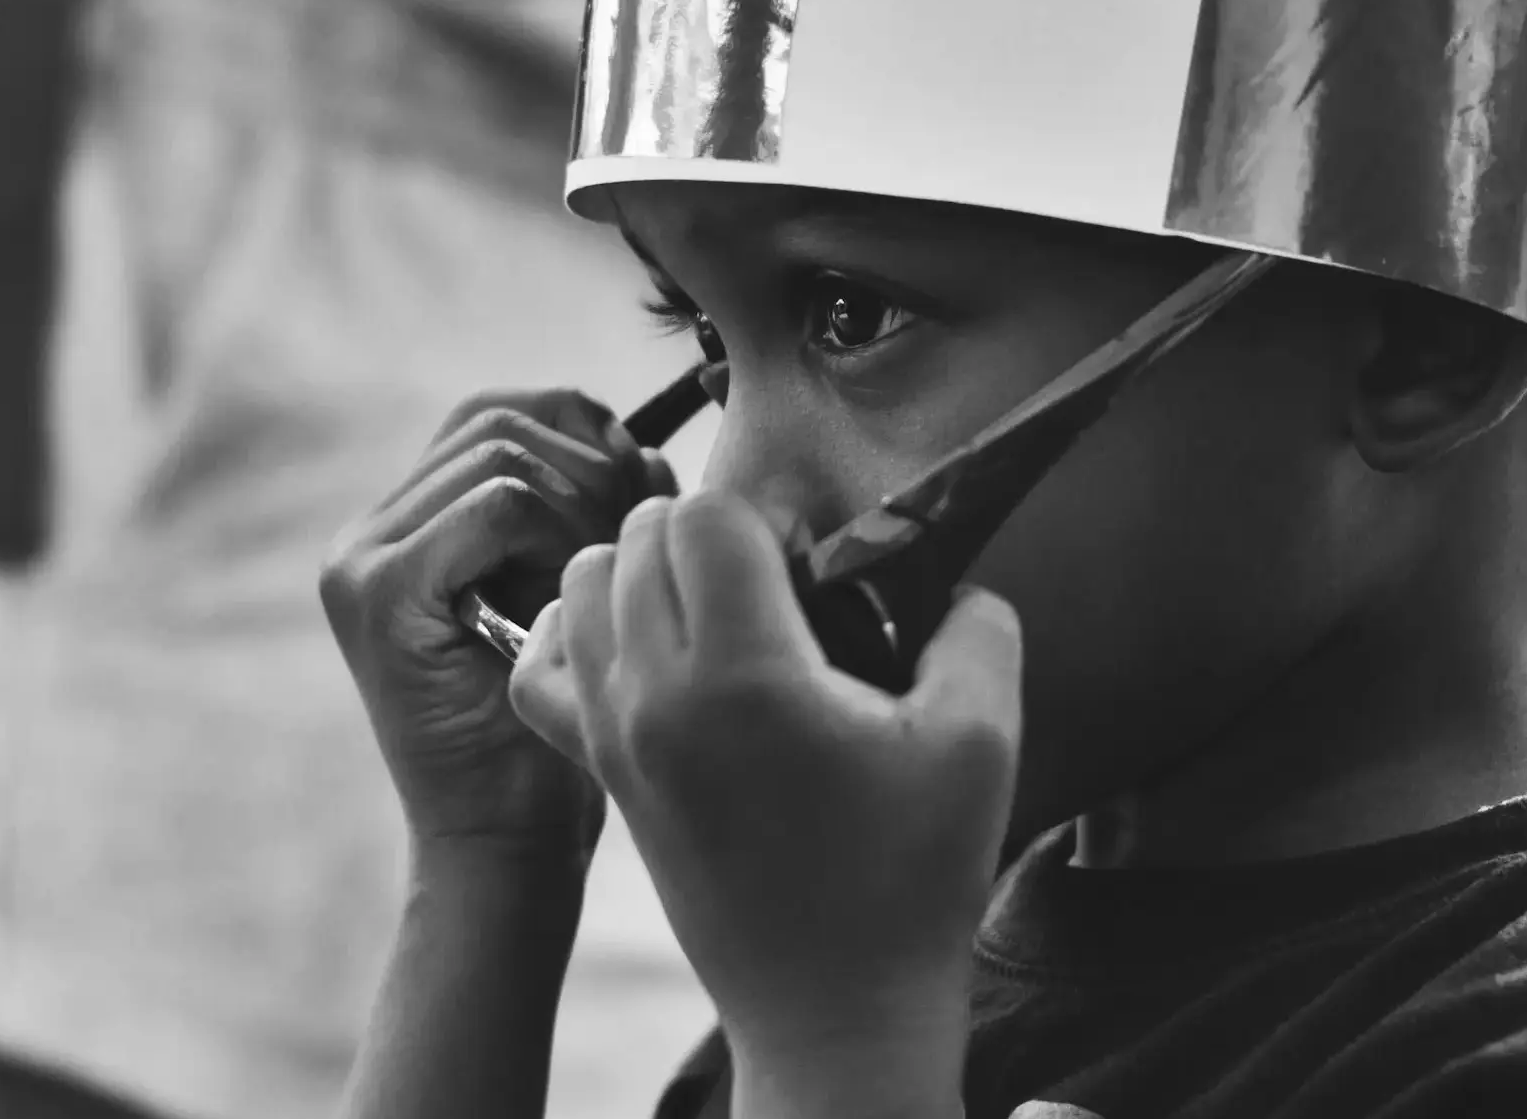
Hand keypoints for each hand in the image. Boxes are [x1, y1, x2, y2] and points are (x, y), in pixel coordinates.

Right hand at [320, 389, 670, 859]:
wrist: (507, 843)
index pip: (498, 412)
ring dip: (585, 503)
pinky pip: (500, 504)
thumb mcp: (577, 595)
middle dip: (592, 461)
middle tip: (633, 536)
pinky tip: (572, 601)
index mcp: (407, 526)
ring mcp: (361, 559)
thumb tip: (642, 442)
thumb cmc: (558, 729)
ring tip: (601, 580)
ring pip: (505, 452)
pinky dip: (561, 535)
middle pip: (500, 417)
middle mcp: (367, 533)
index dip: (583, 430)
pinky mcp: (379, 592)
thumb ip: (591, 512)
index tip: (640, 489)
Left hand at [508, 493, 1020, 1104]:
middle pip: (639, 536)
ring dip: (643, 571)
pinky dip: (579, 634)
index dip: (767, 517)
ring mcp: (615, 737)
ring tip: (718, 610)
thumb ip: (977, 628)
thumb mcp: (984, 741)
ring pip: (583, 584)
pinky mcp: (602, 773)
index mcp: (744, 676)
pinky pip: (542, 665)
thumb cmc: (912, 879)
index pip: (705, 515)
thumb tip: (950, 581)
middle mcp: (657, 697)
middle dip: (709, 534)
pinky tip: (648, 652)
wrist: (837, 1011)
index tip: (815, 567)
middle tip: (778, 588)